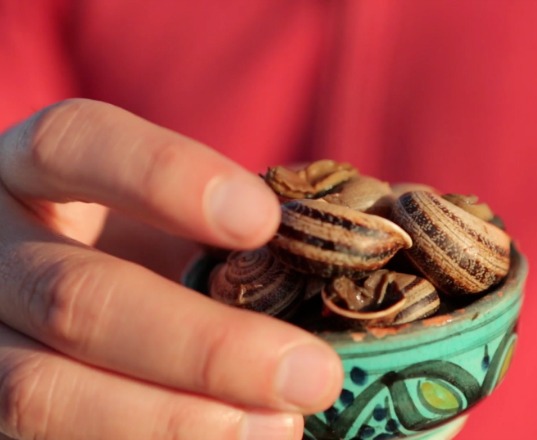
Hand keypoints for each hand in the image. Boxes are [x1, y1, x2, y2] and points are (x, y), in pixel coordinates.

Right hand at [0, 100, 342, 439]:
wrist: (76, 300)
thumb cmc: (137, 240)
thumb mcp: (170, 214)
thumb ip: (234, 222)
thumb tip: (366, 227)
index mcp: (37, 175)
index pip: (77, 145)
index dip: (165, 175)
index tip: (262, 221)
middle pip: (77, 298)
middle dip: (203, 348)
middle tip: (310, 377)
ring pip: (43, 394)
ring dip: (171, 423)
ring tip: (276, 431)